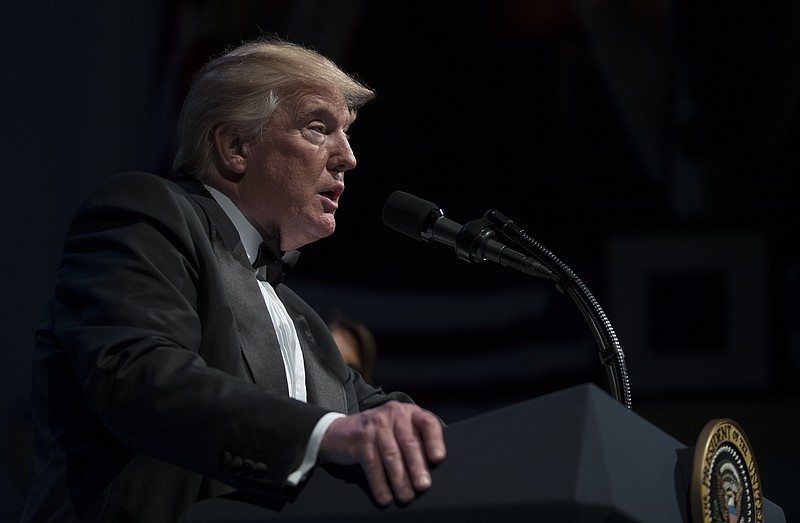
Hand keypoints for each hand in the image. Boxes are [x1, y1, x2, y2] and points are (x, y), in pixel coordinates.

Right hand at [318, 401, 445, 505]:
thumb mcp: (398, 430)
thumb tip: (431, 469)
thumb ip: (415, 441)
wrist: (340, 431)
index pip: (427, 423)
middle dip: (417, 467)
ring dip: (400, 480)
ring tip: (406, 495)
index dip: (434, 441)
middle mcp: (393, 414)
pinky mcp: (360, 439)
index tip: (438, 458)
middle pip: (409, 442)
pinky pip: (373, 465)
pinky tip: (385, 496)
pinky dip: (380, 484)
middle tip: (423, 485)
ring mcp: (375, 425)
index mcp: (408, 412)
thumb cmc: (377, 434)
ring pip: (392, 456)